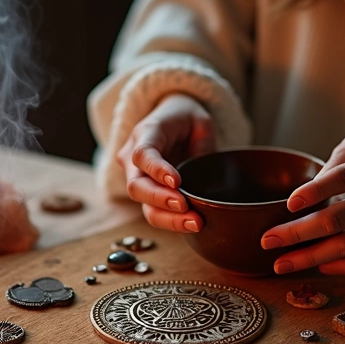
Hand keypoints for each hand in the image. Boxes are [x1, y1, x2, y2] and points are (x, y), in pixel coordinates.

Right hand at [117, 93, 217, 232]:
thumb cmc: (186, 119)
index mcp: (146, 133)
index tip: (176, 182)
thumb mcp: (200, 121)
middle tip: (185, 206)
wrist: (173, 120)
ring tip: (195, 222)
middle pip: (136, 185)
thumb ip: (203, 144)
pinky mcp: (148, 194)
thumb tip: (211, 178)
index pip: (143, 154)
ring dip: (168, 219)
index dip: (157, 170)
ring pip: (144, 205)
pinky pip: (154, 212)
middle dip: (160, 200)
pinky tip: (192, 224)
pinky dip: (172, 222)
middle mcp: (133, 157)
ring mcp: (138, 178)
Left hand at [261, 134, 344, 274]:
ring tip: (280, 264)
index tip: (289, 204)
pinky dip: (336, 267)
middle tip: (267, 240)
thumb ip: (332, 166)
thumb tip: (304, 195)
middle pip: (336, 221)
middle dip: (297, 233)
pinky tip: (315, 266)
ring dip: (309, 258)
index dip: (315, 192)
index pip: (341, 180)